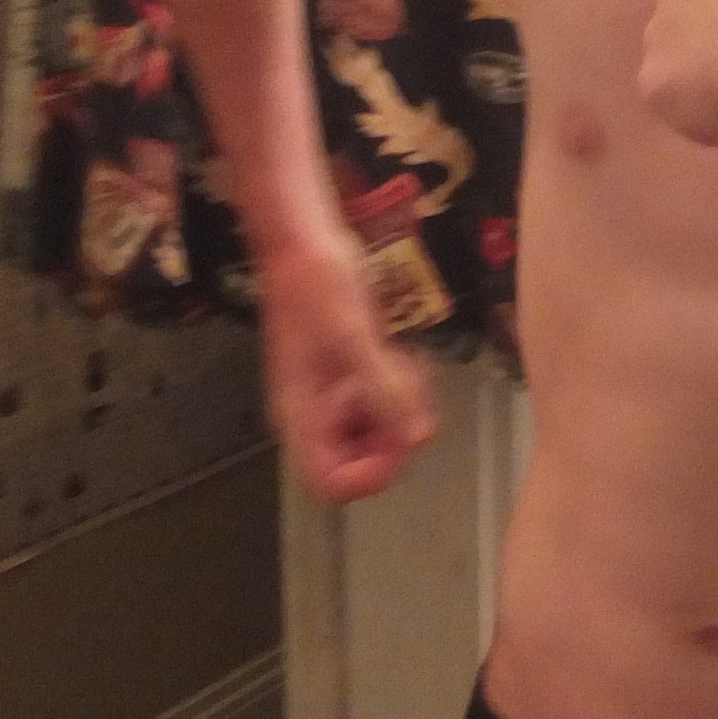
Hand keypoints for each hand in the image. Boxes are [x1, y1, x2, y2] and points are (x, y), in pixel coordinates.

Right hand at [256, 251, 438, 503]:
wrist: (304, 237)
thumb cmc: (315, 282)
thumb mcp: (352, 335)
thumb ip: (383, 389)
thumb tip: (415, 438)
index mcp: (301, 414)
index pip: (331, 481)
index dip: (371, 473)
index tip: (401, 437)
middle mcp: (314, 413)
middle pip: (361, 462)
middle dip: (396, 433)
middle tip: (410, 391)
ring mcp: (332, 395)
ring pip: (378, 432)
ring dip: (402, 407)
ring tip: (408, 366)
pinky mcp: (349, 374)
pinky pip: (381, 402)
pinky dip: (399, 387)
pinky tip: (403, 355)